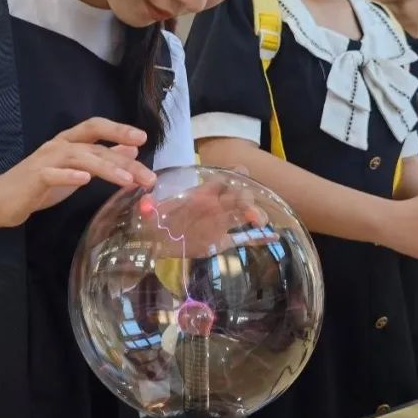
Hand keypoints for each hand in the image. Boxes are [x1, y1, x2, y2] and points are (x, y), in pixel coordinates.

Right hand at [0, 117, 155, 227]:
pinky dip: (69, 176)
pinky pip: (53, 174)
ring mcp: (45, 160)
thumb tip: (131, 150)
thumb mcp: (76, 170)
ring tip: (127, 180)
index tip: (143, 138)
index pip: (96, 127)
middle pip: (95, 146)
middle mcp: (58, 145)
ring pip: (79, 157)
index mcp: (69, 142)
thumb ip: (101, 159)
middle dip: (123, 160)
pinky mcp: (34, 178)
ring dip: (105, 167)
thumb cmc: (40, 185)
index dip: (119, 129)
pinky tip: (85, 181)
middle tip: (148, 176)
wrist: (1, 199)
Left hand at [144, 168, 276, 257]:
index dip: (235, 175)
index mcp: (202, 193)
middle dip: (248, 198)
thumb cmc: (155, 222)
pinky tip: (273, 236)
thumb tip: (144, 204)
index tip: (241, 178)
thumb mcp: (151, 213)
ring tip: (258, 223)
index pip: (224, 178)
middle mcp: (216, 205)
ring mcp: (221, 222)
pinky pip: (244, 238)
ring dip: (256, 214)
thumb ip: (149, 207)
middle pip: (240, 195)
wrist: (155, 242)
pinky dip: (259, 237)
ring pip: (244, 214)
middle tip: (249, 211)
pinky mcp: (222, 240)